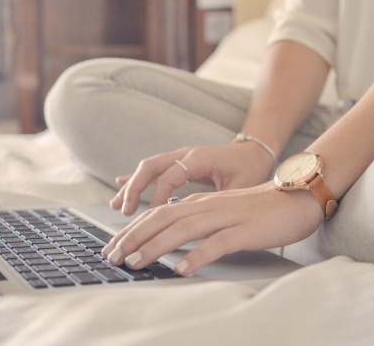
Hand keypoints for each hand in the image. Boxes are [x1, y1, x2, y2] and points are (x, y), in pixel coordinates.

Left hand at [102, 182, 324, 275]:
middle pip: (162, 219)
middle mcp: (208, 207)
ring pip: (182, 229)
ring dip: (155, 247)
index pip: (157, 214)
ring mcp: (226, 217)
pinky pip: (217, 243)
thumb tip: (171, 240)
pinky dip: (197, 256)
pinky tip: (182, 269)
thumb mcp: (223, 212)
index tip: (112, 247)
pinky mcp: (245, 230)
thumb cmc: (260, 209)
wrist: (298, 196)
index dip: (131, 230)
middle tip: (112, 256)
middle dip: (132, 238)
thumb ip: (198, 222)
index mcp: (200, 203)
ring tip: (135, 263)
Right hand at [110, 141, 275, 215]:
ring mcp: (180, 157)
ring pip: (148, 168)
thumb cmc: (251, 168)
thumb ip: (222, 200)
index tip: (152, 217)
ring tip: (117, 207)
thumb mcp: (241, 186)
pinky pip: (153, 170)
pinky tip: (121, 188)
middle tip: (124, 212)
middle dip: (134, 189)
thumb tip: (205, 223)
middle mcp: (185, 154)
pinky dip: (136, 180)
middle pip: (150, 167)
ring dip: (131, 187)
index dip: (158, 197)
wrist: (256, 151)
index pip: (170, 176)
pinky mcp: (179, 164)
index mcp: (200, 158)